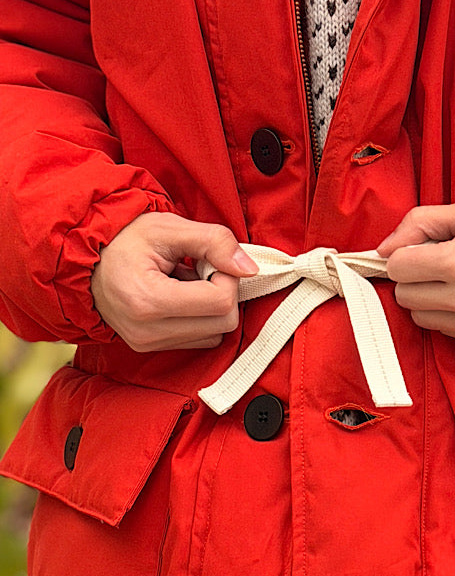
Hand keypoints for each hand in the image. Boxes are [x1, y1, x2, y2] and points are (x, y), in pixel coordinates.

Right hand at [90, 212, 257, 351]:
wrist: (84, 259)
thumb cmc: (124, 239)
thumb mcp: (169, 227)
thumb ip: (214, 241)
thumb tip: (249, 268)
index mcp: (149, 301)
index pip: (221, 302)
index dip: (226, 276)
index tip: (208, 260)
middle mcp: (147, 331)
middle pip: (224, 323)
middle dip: (222, 293)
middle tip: (200, 270)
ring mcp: (147, 344)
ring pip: (214, 334)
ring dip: (210, 308)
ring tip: (184, 282)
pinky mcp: (149, 348)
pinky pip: (198, 340)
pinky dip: (198, 318)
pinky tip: (177, 297)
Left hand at [377, 198, 454, 347]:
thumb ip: (419, 223)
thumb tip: (382, 250)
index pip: (398, 268)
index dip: (405, 255)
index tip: (421, 250)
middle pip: (406, 297)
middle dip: (415, 279)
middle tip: (439, 265)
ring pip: (423, 319)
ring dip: (430, 301)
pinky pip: (450, 332)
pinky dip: (452, 316)